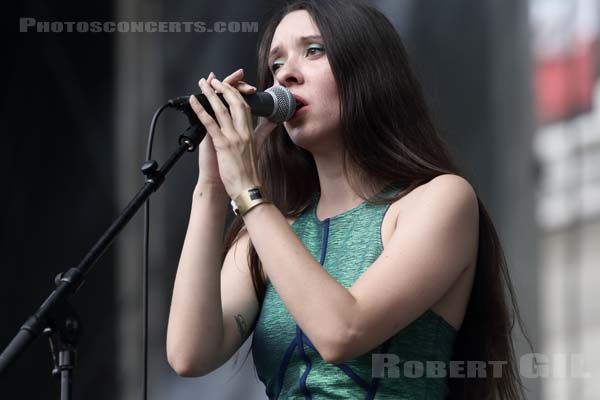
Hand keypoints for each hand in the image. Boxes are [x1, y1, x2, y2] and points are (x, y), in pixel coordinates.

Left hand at [190, 69, 276, 198]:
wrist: (247, 188)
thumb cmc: (249, 172)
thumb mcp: (258, 148)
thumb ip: (264, 132)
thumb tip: (272, 122)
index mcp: (250, 133)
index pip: (245, 106)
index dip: (237, 92)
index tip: (230, 85)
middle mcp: (243, 132)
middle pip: (235, 102)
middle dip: (224, 88)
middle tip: (214, 80)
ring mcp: (233, 137)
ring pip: (221, 109)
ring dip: (210, 94)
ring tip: (202, 84)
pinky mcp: (223, 145)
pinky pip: (209, 123)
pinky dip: (200, 110)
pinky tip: (193, 102)